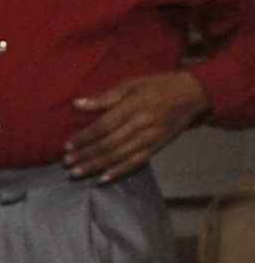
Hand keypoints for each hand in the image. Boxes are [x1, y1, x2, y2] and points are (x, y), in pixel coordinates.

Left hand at [66, 69, 205, 182]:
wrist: (194, 93)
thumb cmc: (160, 86)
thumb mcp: (132, 83)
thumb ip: (105, 97)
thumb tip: (78, 104)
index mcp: (134, 106)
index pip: (103, 126)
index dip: (84, 138)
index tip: (67, 146)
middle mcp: (142, 124)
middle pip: (109, 144)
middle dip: (86, 155)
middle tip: (67, 163)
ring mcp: (151, 137)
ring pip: (120, 156)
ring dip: (96, 166)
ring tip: (77, 173)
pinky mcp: (158, 146)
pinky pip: (136, 162)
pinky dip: (119, 172)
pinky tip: (103, 179)